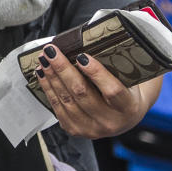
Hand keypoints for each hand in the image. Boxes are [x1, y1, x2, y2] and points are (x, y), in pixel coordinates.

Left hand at [34, 44, 150, 137]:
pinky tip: (43, 74)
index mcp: (128, 108)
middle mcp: (110, 122)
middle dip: (63, 69)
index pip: (112, 91)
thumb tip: (84, 40)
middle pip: (82, 93)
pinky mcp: (76, 130)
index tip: (81, 56)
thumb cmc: (125, 91)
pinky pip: (57, 107)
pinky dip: (48, 88)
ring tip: (44, 59)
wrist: (124, 116)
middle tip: (52, 51)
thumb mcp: (127, 79)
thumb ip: (112, 64)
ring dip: (52, 77)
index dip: (96, 73)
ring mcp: (92, 129)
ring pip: (66, 100)